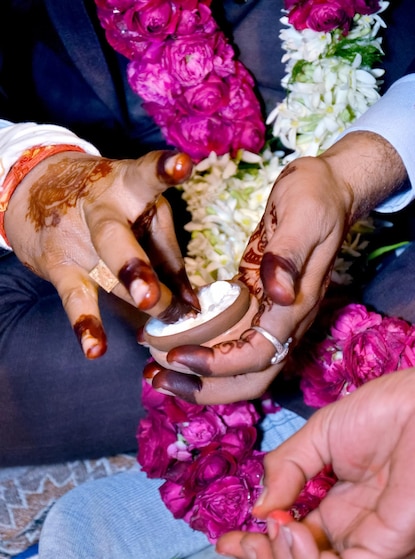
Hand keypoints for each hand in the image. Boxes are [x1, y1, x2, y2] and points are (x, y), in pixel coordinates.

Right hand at [5, 149, 199, 357]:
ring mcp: (75, 238)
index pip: (146, 175)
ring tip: (153, 312)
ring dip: (131, 296)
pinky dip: (86, 324)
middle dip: (135, 266)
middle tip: (152, 295)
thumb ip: (169, 258)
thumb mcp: (141, 214)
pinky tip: (96, 349)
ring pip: (104, 274)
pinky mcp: (59, 264)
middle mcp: (99, 210)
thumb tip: (193, 306)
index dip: (163, 170)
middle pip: (115, 238)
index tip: (182, 165)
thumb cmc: (111, 206)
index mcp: (127, 186)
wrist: (37, 188)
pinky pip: (74, 297)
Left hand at [144, 131, 406, 403]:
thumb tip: (280, 295)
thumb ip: (288, 255)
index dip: (218, 365)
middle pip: (250, 377)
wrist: (329, 187)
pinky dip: (203, 350)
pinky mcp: (258, 303)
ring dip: (199, 377)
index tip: (177, 355)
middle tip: (157, 380)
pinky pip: (232, 340)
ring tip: (155, 373)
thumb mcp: (303, 215)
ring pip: (239, 365)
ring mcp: (272, 314)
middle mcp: (286, 320)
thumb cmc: (316, 196)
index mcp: (297, 305)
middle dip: (205, 387)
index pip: (257, 355)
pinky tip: (173, 343)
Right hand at [216, 368, 414, 558]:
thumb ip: (285, 469)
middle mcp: (348, 531)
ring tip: (274, 529)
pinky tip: (290, 531)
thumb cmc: (378, 412)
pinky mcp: (385, 544)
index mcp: (332, 507)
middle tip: (240, 542)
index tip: (227, 541)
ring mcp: (367, 540)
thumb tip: (259, 510)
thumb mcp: (316, 436)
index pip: (292, 544)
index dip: (256, 549)